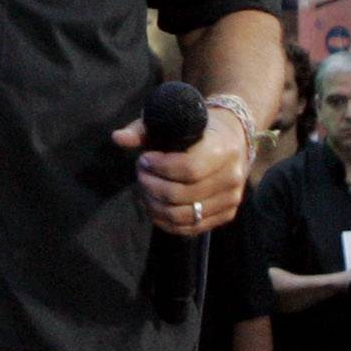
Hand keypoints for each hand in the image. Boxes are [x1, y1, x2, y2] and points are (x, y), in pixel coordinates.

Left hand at [112, 100, 251, 237]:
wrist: (233, 140)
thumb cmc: (196, 129)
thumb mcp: (172, 122)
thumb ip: (143, 130)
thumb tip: (118, 138)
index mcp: (223, 150)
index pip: (189, 169)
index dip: (159, 167)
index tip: (144, 159)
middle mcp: (231, 177)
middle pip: (181, 195)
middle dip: (151, 185)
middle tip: (141, 173)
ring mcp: (231, 199)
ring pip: (183, 216)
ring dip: (154, 205)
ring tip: (145, 188)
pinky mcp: (226, 215)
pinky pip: (191, 228)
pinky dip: (165, 221)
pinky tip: (153, 205)